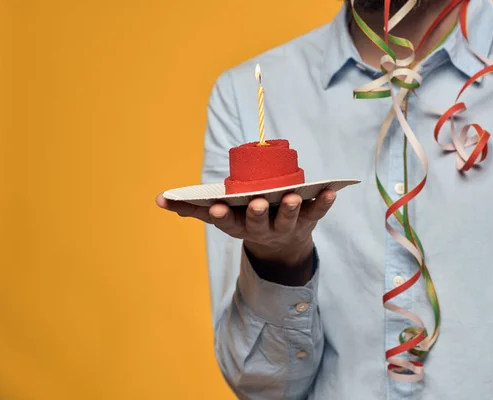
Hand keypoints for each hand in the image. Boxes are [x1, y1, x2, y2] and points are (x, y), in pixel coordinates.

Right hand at [156, 190, 336, 267]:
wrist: (282, 247)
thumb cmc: (246, 221)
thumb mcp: (221, 217)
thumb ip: (194, 208)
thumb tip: (161, 201)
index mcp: (238, 225)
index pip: (226, 222)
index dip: (221, 215)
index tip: (216, 206)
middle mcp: (260, 228)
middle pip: (257, 222)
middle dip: (255, 214)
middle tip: (255, 203)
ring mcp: (284, 226)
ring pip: (287, 219)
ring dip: (289, 209)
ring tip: (291, 197)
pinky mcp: (306, 221)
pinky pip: (316, 212)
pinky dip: (324, 203)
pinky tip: (331, 191)